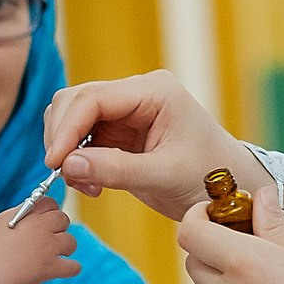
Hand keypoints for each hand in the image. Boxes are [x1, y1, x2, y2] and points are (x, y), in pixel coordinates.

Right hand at [0, 199, 81, 283]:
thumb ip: (18, 214)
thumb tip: (31, 210)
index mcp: (28, 214)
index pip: (50, 202)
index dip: (48, 210)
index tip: (45, 218)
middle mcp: (42, 228)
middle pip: (64, 219)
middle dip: (59, 227)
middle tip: (49, 237)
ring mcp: (48, 248)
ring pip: (71, 242)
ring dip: (65, 247)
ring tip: (53, 254)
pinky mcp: (51, 268)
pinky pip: (74, 267)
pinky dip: (71, 268)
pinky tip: (64, 268)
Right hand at [42, 71, 246, 220]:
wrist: (229, 192)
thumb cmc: (210, 177)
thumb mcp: (164, 176)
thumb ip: (116, 169)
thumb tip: (66, 166)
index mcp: (154, 91)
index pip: (93, 98)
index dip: (67, 129)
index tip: (54, 162)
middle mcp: (136, 93)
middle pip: (75, 101)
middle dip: (62, 137)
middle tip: (64, 175)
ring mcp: (126, 111)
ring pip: (73, 118)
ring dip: (68, 151)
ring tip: (85, 184)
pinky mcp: (119, 131)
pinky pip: (82, 139)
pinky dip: (77, 161)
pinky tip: (92, 184)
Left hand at [176, 208, 283, 283]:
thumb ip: (275, 223)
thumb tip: (260, 198)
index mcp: (242, 263)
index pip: (191, 233)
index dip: (196, 217)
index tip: (213, 213)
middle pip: (194, 265)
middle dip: (209, 248)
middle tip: (241, 243)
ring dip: (223, 283)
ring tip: (262, 280)